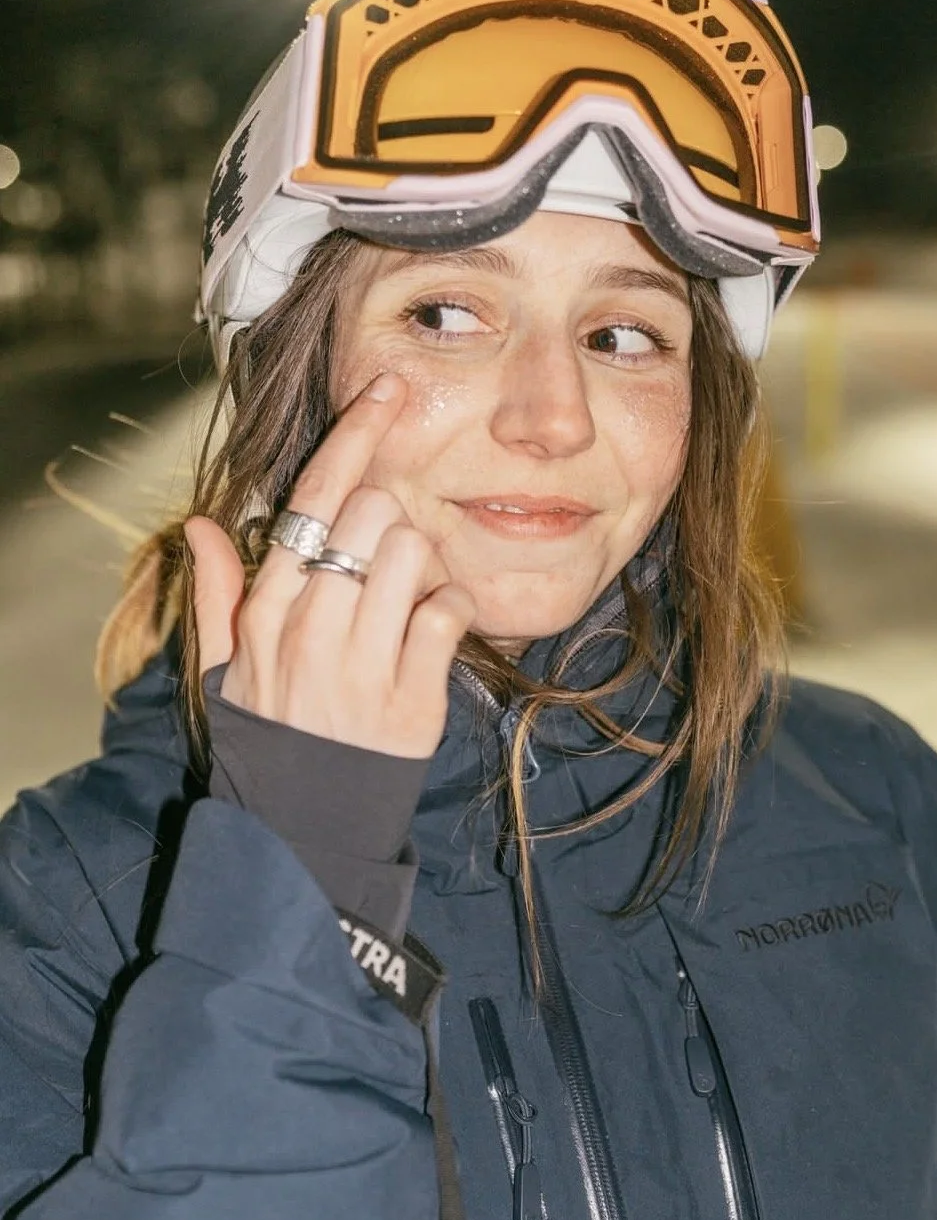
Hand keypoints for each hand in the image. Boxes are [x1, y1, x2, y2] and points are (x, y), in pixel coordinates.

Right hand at [185, 373, 475, 758]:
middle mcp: (311, 628)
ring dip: (422, 565)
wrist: (306, 830)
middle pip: (373, 513)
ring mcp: (363, 664)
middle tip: (383, 564)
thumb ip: (220, 593)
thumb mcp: (229, 668)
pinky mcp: (414, 699)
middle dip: (390, 522)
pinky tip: (434, 633)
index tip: (389, 389)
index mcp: (267, 610)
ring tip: (405, 602)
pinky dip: (454, 609)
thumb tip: (201, 525)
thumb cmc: (272, 737)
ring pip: (413, 553)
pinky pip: (449, 612)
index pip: (314, 498)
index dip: (358, 434)